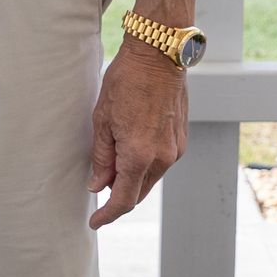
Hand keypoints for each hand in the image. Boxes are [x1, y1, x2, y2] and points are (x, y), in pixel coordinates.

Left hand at [89, 37, 188, 228]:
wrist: (159, 54)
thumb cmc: (126, 81)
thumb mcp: (102, 119)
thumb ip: (102, 157)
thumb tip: (98, 184)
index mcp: (139, 155)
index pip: (123, 199)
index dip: (107, 214)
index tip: (95, 221)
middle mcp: (162, 158)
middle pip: (138, 192)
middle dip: (118, 195)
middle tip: (98, 187)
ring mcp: (175, 149)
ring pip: (150, 178)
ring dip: (131, 178)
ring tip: (112, 159)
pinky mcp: (181, 139)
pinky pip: (161, 163)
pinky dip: (144, 165)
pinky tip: (131, 148)